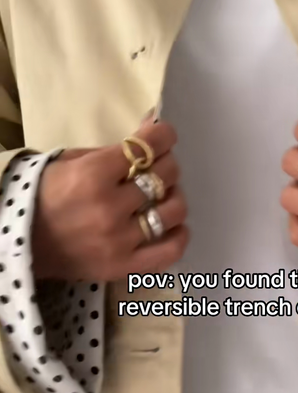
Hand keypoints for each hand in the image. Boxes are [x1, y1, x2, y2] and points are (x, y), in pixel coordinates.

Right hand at [32, 117, 188, 280]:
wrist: (23, 242)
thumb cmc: (44, 195)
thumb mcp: (72, 161)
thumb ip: (115, 149)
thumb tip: (150, 125)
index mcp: (93, 175)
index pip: (147, 147)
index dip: (163, 135)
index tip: (163, 135)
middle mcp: (110, 208)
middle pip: (165, 175)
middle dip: (166, 164)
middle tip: (157, 166)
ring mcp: (119, 241)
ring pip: (173, 211)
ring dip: (173, 197)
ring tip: (162, 196)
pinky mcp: (123, 267)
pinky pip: (169, 252)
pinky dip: (179, 236)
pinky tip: (173, 226)